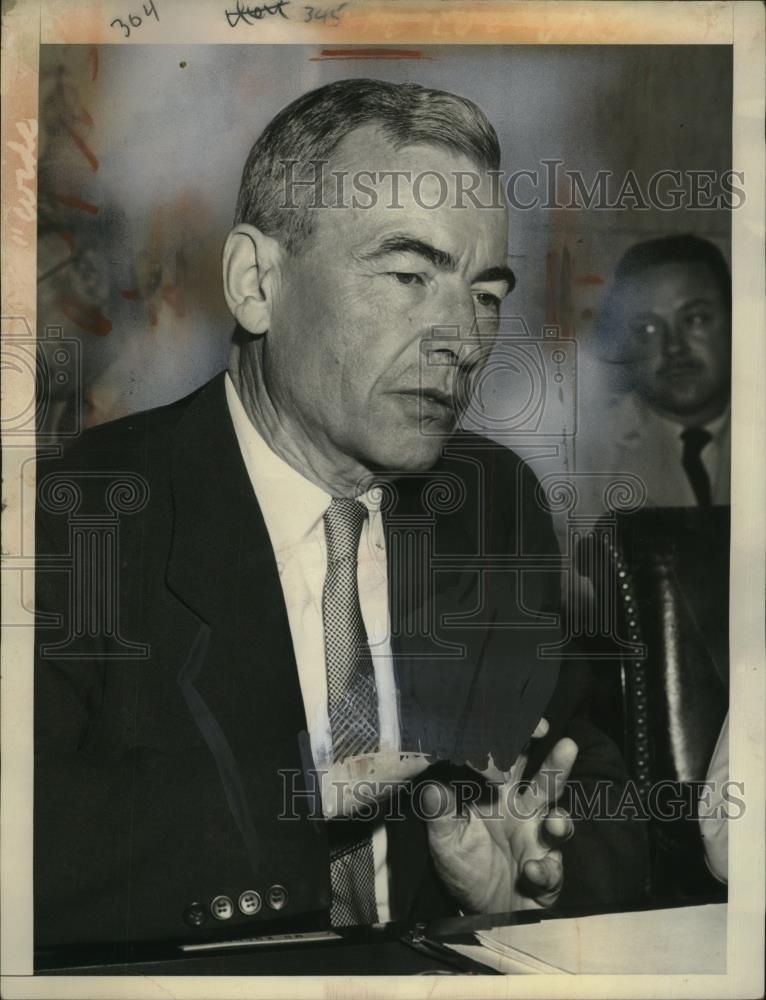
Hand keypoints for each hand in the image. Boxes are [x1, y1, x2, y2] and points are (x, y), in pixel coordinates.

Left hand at [422, 727, 577, 913]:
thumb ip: (439, 814)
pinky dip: (545, 870)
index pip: (507, 759)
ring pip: (558, 816)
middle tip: (564, 743)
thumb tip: (431, 787)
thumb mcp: (444, 840)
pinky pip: (551, 866)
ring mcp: (538, 838)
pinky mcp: (549, 869)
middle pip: (543, 779)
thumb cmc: (464, 866)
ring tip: (555, 822)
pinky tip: (533, 871)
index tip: (519, 725)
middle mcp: (522, 810)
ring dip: (561, 819)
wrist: (483, 912)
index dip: (514, 741)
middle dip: (555, 761)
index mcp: (496, 794)